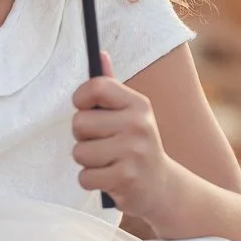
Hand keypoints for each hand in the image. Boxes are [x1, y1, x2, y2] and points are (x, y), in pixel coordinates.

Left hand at [72, 50, 172, 219]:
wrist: (161, 187)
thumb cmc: (135, 145)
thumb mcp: (129, 113)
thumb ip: (110, 87)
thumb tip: (99, 53)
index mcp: (138, 104)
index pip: (95, 87)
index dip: (81, 99)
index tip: (87, 109)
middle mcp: (139, 124)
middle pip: (79, 122)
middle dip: (83, 137)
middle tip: (103, 144)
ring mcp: (134, 152)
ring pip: (79, 152)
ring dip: (87, 162)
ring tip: (109, 162)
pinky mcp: (126, 178)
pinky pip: (85, 177)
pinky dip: (92, 181)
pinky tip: (110, 179)